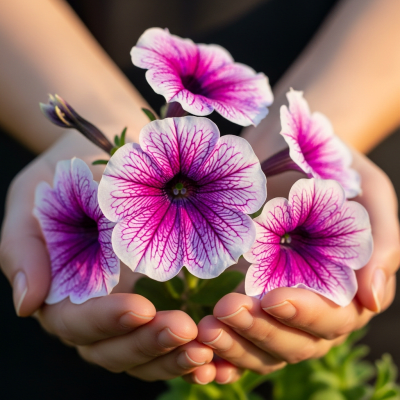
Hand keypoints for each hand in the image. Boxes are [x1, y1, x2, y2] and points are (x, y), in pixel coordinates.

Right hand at [0, 131, 215, 383]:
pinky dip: (196, 349)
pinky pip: (177, 334)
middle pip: (116, 348)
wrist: (109, 152)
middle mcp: (98, 307)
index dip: (105, 322)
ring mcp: (133, 304)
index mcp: (63, 291)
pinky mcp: (165, 295)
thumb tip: (26, 303)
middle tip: (186, 330)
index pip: (77, 323)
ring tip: (208, 347)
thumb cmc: (68, 172)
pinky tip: (220, 352)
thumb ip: (23, 247)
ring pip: (148, 351)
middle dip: (149, 344)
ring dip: (176, 356)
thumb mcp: (33, 198)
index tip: (140, 308)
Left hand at [197, 151, 398, 382]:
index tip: (274, 297)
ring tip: (205, 329)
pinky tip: (197, 355)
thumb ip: (380, 242)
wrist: (290, 150)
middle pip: (293, 342)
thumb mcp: (368, 192)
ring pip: (261, 348)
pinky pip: (235, 339)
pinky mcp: (246, 302)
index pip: (332, 319)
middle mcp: (311, 307)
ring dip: (234, 346)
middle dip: (260, 331)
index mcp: (346, 289)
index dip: (306, 315)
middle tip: (225, 309)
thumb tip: (372, 299)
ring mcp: (275, 309)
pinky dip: (219, 355)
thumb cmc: (333, 171)